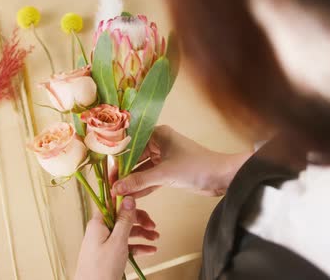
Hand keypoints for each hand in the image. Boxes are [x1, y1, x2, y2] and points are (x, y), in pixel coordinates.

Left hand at [74, 197, 157, 279]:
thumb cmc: (101, 269)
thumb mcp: (117, 241)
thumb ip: (124, 219)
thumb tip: (128, 199)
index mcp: (98, 223)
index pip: (113, 204)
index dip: (127, 201)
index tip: (141, 201)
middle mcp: (100, 230)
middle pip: (122, 218)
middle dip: (139, 220)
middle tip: (153, 225)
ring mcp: (104, 242)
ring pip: (126, 232)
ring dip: (142, 234)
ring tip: (155, 238)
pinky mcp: (109, 253)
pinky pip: (125, 245)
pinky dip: (138, 246)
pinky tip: (150, 250)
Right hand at [112, 125, 252, 197]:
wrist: (222, 177)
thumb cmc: (196, 166)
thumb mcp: (165, 174)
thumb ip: (139, 181)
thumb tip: (116, 188)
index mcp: (158, 134)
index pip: (131, 143)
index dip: (117, 157)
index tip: (106, 171)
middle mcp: (159, 143)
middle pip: (135, 156)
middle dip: (124, 172)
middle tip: (110, 185)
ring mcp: (164, 157)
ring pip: (142, 169)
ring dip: (133, 181)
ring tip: (117, 194)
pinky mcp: (169, 171)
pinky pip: (151, 178)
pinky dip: (143, 186)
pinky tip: (131, 196)